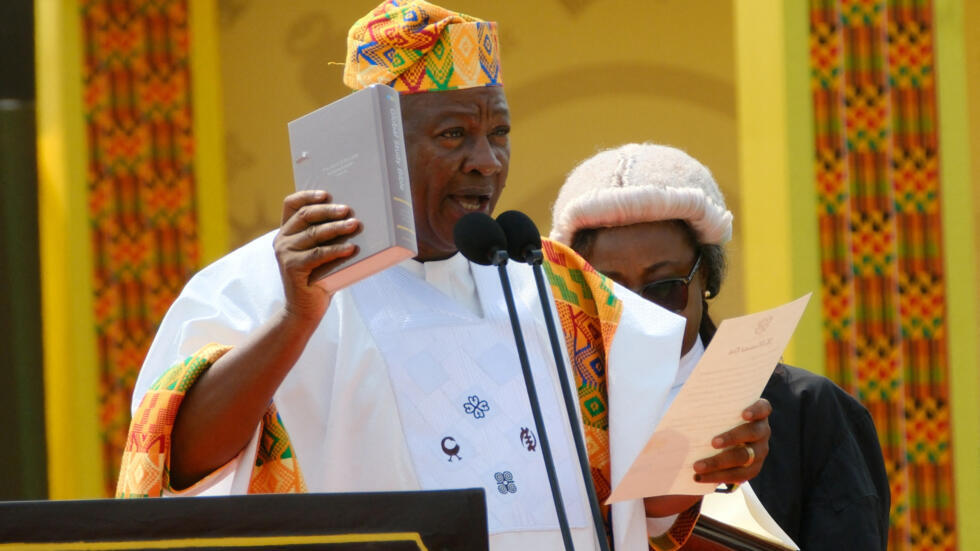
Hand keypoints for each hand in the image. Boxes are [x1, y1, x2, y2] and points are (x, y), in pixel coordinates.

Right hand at [273, 190, 359, 322]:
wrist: (305, 309)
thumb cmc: (320, 277)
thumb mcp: (322, 252)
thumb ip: (327, 235)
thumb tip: (354, 217)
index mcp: (288, 231)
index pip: (291, 204)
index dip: (308, 195)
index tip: (327, 194)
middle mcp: (282, 239)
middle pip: (306, 215)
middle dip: (329, 210)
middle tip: (349, 210)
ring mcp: (285, 253)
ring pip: (314, 234)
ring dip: (337, 228)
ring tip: (355, 225)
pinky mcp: (292, 267)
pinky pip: (318, 254)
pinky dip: (336, 250)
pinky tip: (351, 248)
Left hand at [691, 398, 770, 484]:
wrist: (722, 439)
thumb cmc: (716, 417)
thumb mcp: (715, 411)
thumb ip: (708, 407)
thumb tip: (680, 406)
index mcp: (757, 412)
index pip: (763, 408)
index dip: (755, 411)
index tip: (743, 414)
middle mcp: (762, 431)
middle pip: (752, 433)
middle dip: (732, 438)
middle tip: (713, 443)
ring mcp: (760, 451)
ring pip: (744, 458)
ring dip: (719, 463)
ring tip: (697, 467)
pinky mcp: (753, 469)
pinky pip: (738, 476)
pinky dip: (718, 477)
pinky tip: (699, 478)